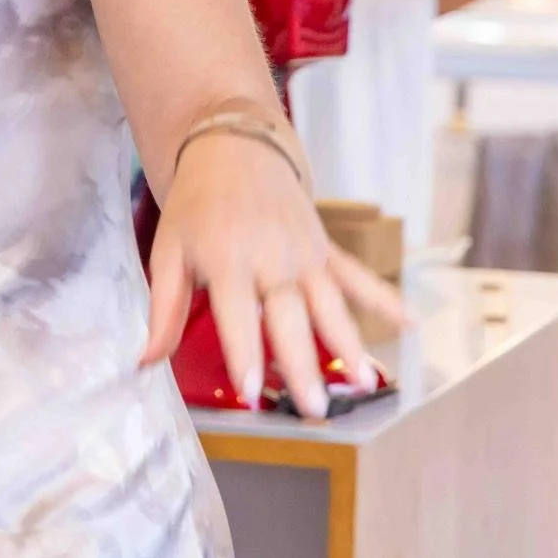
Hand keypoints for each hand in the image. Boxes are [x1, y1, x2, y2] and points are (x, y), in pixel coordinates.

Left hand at [142, 131, 404, 417]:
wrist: (232, 149)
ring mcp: (305, 253)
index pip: (237, 316)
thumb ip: (163, 310)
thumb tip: (145, 363)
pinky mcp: (326, 248)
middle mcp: (271, 258)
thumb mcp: (168, 252)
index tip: (253, 393)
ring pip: (331, 303)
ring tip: (368, 383)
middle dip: (303, 364)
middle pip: (290, 317)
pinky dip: (385, 298)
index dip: (245, 354)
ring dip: (351, 343)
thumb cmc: (195, 209)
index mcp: (227, 260)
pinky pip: (358, 276)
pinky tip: (411, 323)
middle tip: (315, 408)